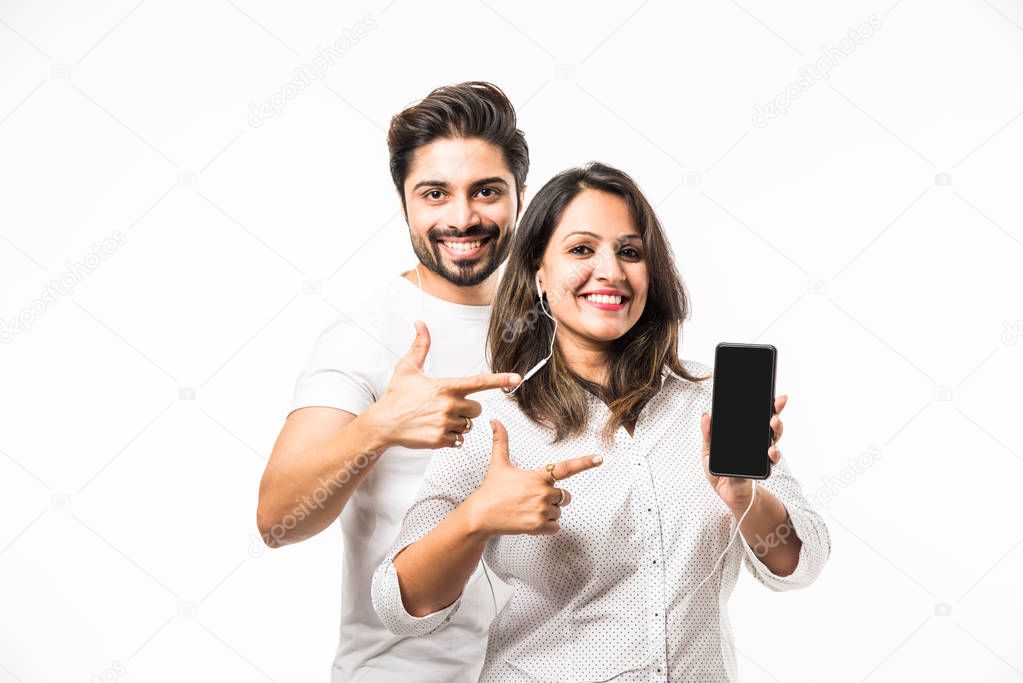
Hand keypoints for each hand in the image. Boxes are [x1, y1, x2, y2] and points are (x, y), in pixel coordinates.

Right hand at [367, 321, 521, 449]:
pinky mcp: (441, 440)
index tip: (517, 378)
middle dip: (466, 408)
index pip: (479, 382)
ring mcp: (445, 424)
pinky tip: (435, 429)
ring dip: (458, 423)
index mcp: (446, 386)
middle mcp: (449, 405)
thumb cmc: (396, 396)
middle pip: (477, 408)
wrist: (382, 424)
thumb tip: (420, 324)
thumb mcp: (407, 368)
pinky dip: (450, 436)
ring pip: (468, 425)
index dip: (500, 379)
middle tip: (446, 406)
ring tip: (437, 418)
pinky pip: (459, 439)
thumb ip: (420, 346)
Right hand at [466, 419, 602, 537]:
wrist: (480, 515)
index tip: (599, 458)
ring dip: (548, 512)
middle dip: (554, 498)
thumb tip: (494, 421)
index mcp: (538, 476)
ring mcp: (541, 510)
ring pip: (559, 512)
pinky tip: (530, 520)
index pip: (566, 468)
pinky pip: (555, 527)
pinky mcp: (538, 526)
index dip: (585, 462)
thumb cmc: (491, 490)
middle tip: (532, 497)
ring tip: (527, 509)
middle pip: (565, 496)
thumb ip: (501, 441)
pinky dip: (546, 526)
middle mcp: (543, 492)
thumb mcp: (498, 464)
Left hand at [700, 394, 787, 514]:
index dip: (763, 403)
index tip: (768, 392)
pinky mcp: (763, 467)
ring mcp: (762, 453)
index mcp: (744, 434)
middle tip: (777, 402)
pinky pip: (772, 459)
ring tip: (774, 422)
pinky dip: (773, 454)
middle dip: (776, 410)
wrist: (727, 493)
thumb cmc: (719, 470)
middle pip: (769, 422)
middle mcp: (757, 440)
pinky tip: (771, 450)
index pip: (755, 415)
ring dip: (776, 428)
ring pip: (774, 437)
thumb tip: (705, 415)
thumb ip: (707, 434)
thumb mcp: (708, 450)